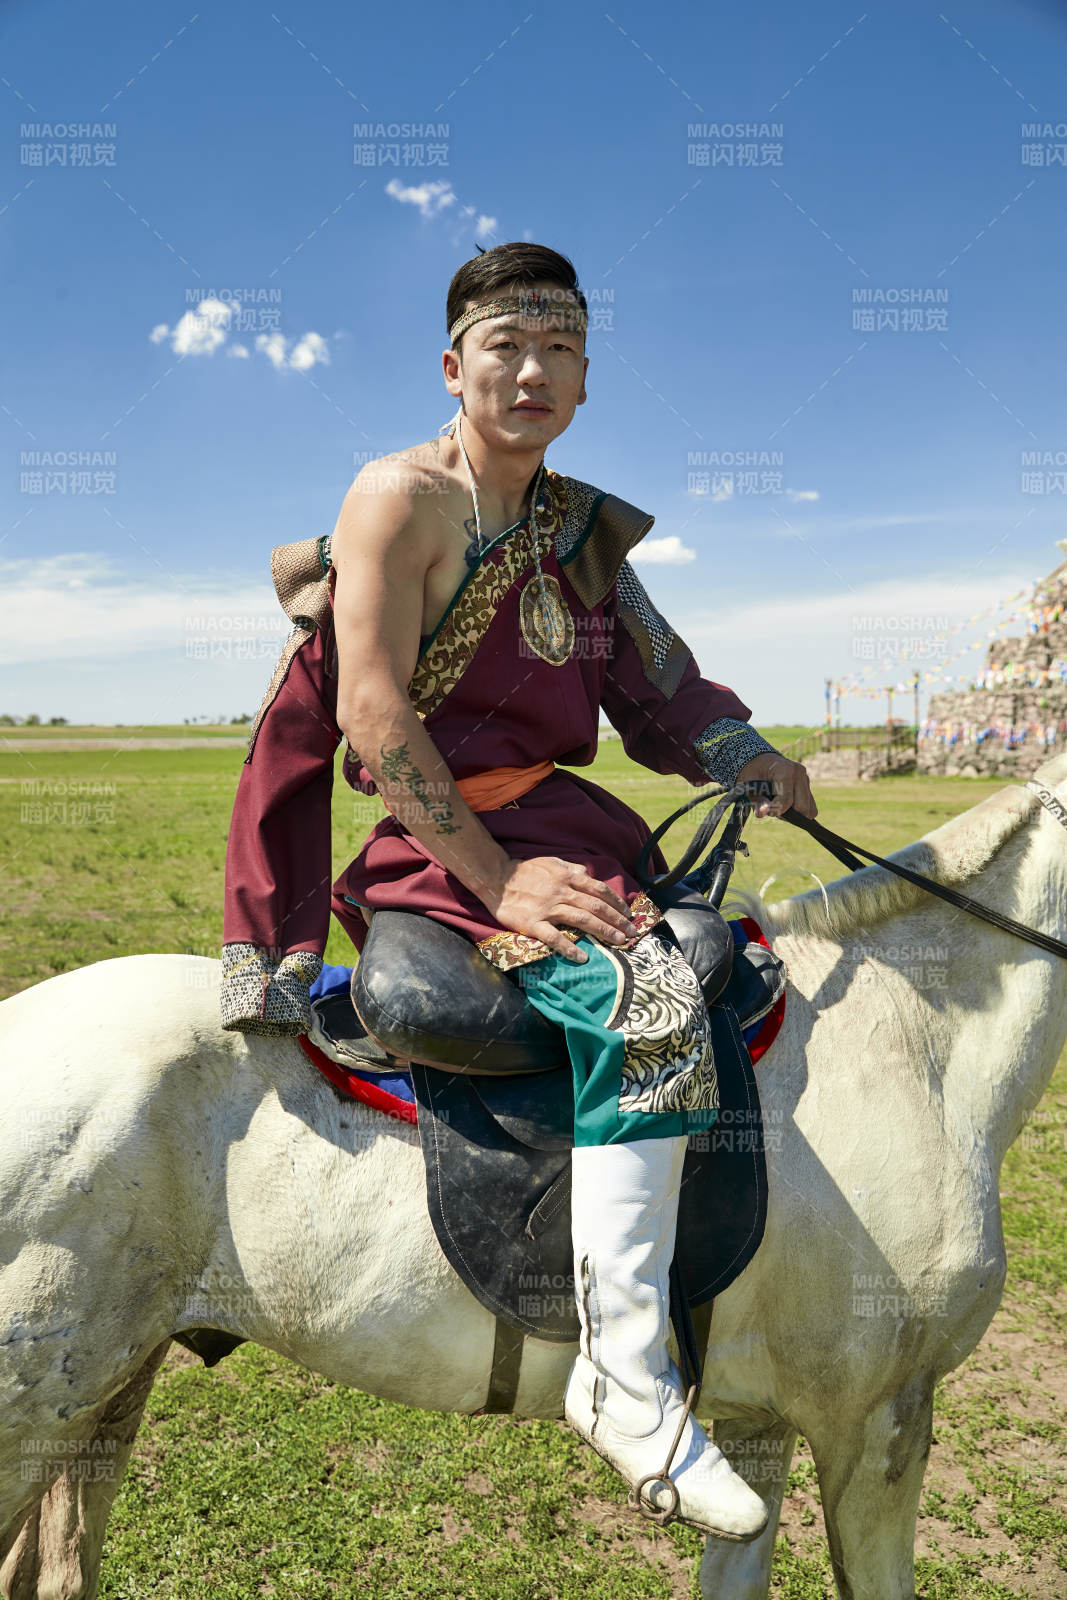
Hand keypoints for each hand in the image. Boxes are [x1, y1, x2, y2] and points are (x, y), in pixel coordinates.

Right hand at [481, 855, 640, 963]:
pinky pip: (554, 937)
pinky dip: (569, 948)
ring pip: (581, 920)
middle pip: (595, 906)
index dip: (616, 902)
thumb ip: (571, 869)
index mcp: (567, 877)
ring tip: (618, 942)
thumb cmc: (525, 871)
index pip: (599, 890)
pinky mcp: (534, 924)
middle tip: (632, 932)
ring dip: (603, 931)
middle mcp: (561, 892)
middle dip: (617, 920)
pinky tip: (582, 957)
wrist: (497, 879)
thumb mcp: (551, 862)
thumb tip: (588, 875)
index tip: (629, 914)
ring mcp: (548, 908)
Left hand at [735, 752, 817, 819]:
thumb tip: (762, 814)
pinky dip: (799, 811)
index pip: (787, 800)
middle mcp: (799, 774)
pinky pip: (810, 807)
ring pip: (809, 810)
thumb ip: (757, 801)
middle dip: (787, 814)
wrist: (760, 761)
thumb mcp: (750, 786)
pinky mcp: (808, 786)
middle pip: (802, 808)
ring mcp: (806, 779)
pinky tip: (787, 804)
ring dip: (795, 814)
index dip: (776, 810)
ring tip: (780, 806)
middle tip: (773, 808)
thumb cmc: (754, 773)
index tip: (766, 811)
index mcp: (785, 770)